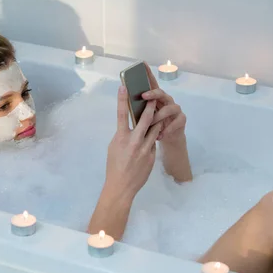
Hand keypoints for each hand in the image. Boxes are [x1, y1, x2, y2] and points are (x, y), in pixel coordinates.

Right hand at [105, 85, 162, 201]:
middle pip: (146, 119)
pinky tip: (152, 138)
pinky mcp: (152, 156)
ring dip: (157, 121)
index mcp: (121, 138)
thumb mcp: (113, 147)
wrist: (122, 186)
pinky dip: (153, 138)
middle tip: (154, 97)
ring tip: (159, 113)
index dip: (122, 99)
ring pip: (155, 130)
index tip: (123, 86)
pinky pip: (154, 143)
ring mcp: (145, 149)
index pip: (121, 115)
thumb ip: (122, 135)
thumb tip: (129, 126)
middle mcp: (134, 141)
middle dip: (151, 106)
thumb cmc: (113, 166)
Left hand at [141, 64, 186, 143]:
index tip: (142, 64)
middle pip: (161, 93)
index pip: (152, 84)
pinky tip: (160, 135)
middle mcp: (166, 100)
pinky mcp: (181, 120)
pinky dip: (167, 129)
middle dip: (153, 93)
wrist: (169, 139)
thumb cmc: (153, 126)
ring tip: (150, 123)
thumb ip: (139, 110)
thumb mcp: (144, 118)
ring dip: (158, 116)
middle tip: (143, 96)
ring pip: (169, 108)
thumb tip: (126, 104)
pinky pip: (176, 122)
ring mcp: (176, 109)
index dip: (148, 73)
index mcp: (156, 98)